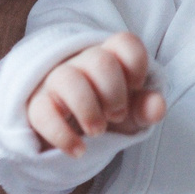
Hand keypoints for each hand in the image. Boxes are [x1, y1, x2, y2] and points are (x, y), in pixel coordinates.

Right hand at [28, 33, 165, 153]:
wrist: (68, 129)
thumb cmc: (105, 111)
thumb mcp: (132, 112)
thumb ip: (147, 107)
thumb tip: (157, 107)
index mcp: (109, 57)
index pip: (124, 42)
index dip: (136, 65)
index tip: (136, 88)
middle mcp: (81, 63)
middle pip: (99, 61)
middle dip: (114, 93)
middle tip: (116, 116)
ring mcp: (55, 81)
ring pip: (67, 79)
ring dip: (88, 110)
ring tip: (98, 132)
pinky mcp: (36, 105)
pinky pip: (43, 113)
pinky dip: (63, 136)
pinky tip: (79, 151)